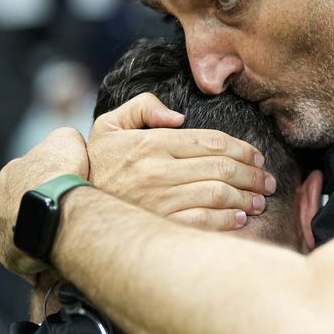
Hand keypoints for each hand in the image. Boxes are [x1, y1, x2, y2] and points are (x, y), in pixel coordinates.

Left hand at [0, 127, 89, 276]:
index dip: (48, 184)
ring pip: (19, 234)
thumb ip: (63, 139)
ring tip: (60, 241)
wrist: (55, 207)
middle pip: (19, 207)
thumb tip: (66, 143)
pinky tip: (55, 260)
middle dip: (38, 212)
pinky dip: (37, 260)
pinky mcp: (6, 255)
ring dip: (36, 236)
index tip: (65, 191)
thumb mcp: (66, 139)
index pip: (29, 178)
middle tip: (62, 219)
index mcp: (10, 174)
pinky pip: (24, 259)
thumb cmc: (61, 172)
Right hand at [88, 93, 274, 229]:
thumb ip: (143, 108)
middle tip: (267, 181)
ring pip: (217, 194)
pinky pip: (202, 222)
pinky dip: (226, 221)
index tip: (256, 157)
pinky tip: (239, 219)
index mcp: (153, 142)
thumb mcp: (108, 125)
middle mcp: (158, 169)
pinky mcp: (159, 225)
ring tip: (259, 201)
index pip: (211, 141)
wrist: (66, 207)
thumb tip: (177, 117)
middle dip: (252, 175)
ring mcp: (159, 199)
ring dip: (245, 197)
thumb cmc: (93, 166)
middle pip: (221, 168)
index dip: (241, 149)